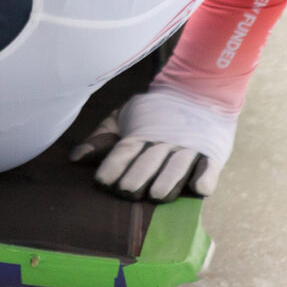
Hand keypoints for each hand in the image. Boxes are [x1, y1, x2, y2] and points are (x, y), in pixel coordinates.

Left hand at [69, 89, 237, 200]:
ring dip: (168, 180)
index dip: (114, 165)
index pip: (125, 151)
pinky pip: (209, 166)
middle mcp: (164, 141)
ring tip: (158, 195)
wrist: (198, 90)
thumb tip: (74, 158)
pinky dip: (206, 176)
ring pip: (178, 166)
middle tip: (126, 192)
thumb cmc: (153, 114)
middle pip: (150, 160)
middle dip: (138, 176)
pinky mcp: (212, 153)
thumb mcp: (123, 119)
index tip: (102, 181)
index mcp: (140, 134)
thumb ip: (101, 139)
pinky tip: (199, 188)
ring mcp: (189, 147)